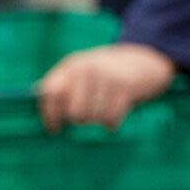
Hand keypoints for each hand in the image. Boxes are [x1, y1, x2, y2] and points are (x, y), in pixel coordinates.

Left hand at [39, 43, 174, 132]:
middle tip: (87, 118)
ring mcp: (106, 76)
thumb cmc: (106, 74)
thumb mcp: (81, 72)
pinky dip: (112, 123)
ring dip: (97, 121)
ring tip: (103, 113)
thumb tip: (43, 110)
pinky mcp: (126, 86)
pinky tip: (114, 117)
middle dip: (79, 120)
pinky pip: (111, 118)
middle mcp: (86, 68)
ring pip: (92, 117)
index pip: (51, 92)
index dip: (50, 114)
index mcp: (71, 66)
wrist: (146, 59)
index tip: (54, 129)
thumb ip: (62, 87)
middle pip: (73, 111)